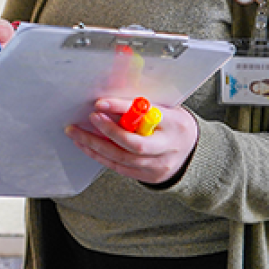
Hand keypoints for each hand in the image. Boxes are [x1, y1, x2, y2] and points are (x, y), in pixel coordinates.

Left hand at [64, 98, 198, 184]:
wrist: (192, 154)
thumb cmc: (173, 125)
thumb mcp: (166, 108)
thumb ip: (143, 104)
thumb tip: (112, 92)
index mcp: (174, 124)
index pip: (146, 116)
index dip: (121, 108)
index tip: (100, 102)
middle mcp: (167, 148)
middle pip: (134, 144)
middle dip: (109, 130)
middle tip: (91, 117)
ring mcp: (157, 165)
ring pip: (122, 158)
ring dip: (95, 145)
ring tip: (76, 132)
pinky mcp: (147, 176)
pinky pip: (118, 167)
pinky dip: (99, 156)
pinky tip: (86, 145)